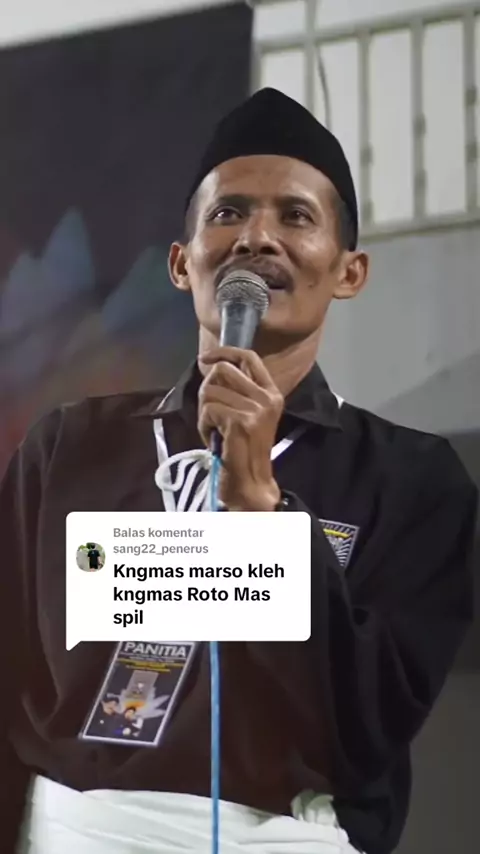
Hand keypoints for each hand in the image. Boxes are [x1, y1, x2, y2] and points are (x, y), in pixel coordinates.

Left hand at [198, 347, 283, 510]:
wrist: (251, 481)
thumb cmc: (244, 450)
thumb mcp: (249, 414)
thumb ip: (238, 390)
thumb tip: (213, 366)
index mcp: (272, 393)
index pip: (249, 357)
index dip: (224, 352)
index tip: (205, 358)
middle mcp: (267, 398)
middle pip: (222, 370)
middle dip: (207, 389)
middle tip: (210, 411)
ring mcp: (255, 409)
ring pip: (210, 391)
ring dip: (204, 412)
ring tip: (214, 430)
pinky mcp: (240, 422)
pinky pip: (207, 411)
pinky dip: (203, 426)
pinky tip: (214, 439)